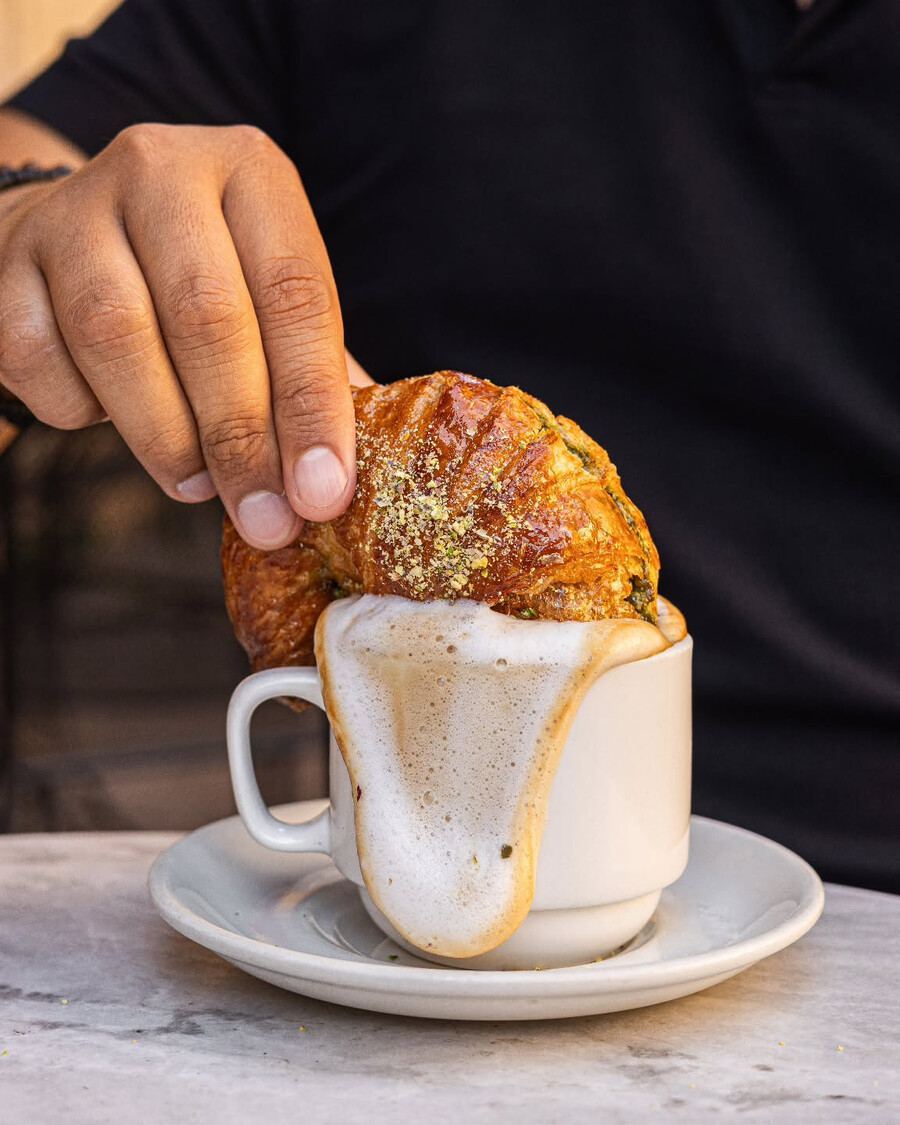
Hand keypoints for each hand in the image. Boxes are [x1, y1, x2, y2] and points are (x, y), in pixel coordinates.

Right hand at [0, 124, 364, 548]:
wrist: (83, 232)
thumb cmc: (206, 282)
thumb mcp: (272, 301)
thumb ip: (313, 374)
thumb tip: (335, 481)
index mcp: (252, 174)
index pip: (295, 296)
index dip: (312, 406)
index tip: (324, 493)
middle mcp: (162, 170)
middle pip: (207, 316)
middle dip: (242, 438)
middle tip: (267, 518)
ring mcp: (74, 208)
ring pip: (116, 333)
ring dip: (166, 435)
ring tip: (198, 487)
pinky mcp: (8, 259)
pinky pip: (38, 354)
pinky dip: (78, 409)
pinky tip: (110, 420)